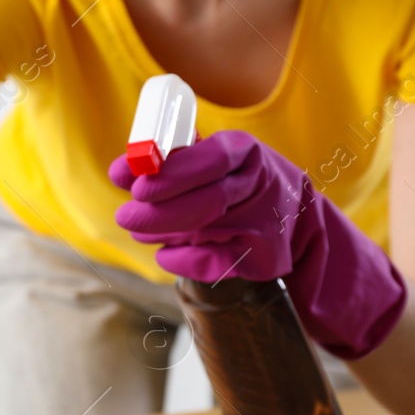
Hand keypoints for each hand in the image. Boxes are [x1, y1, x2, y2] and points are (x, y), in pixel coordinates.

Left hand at [109, 130, 407, 359]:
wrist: (295, 215)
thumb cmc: (236, 179)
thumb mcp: (211, 157)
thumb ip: (165, 162)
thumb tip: (120, 172)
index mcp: (243, 151)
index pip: (208, 159)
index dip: (170, 174)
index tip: (135, 186)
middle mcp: (259, 186)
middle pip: (207, 201)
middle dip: (158, 212)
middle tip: (126, 217)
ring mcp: (263, 224)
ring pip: (206, 232)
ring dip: (163, 234)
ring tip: (140, 230)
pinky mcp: (262, 258)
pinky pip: (215, 263)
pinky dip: (182, 260)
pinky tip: (166, 254)